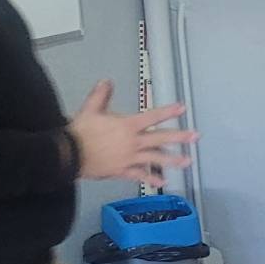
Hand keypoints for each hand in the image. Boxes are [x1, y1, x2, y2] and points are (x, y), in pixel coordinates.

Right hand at [68, 80, 197, 183]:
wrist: (69, 155)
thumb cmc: (80, 132)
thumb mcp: (90, 109)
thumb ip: (101, 95)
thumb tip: (107, 81)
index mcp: (127, 126)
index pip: (152, 117)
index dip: (168, 112)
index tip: (182, 108)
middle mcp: (132, 142)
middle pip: (160, 139)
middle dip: (179, 137)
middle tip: (195, 136)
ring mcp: (129, 158)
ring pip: (155, 159)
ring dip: (172, 160)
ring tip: (187, 162)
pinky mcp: (122, 171)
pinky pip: (140, 175)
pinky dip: (151, 179)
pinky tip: (162, 182)